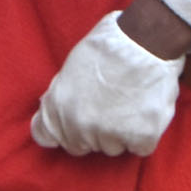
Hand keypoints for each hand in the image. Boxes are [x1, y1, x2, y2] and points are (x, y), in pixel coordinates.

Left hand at [30, 11, 185, 156]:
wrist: (144, 42)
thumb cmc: (108, 47)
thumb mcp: (70, 67)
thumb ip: (61, 95)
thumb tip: (51, 108)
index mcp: (57, 106)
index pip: (45, 136)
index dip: (59, 131)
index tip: (70, 126)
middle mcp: (79, 126)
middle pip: (80, 145)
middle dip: (92, 131)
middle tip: (109, 108)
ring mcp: (108, 135)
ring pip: (112, 148)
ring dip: (120, 133)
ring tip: (130, 103)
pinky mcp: (138, 139)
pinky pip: (139, 148)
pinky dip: (145, 134)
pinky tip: (146, 110)